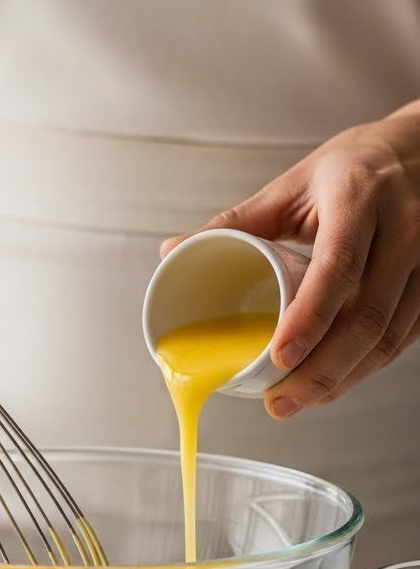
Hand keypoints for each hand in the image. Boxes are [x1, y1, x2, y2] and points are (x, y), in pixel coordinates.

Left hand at [160, 108, 419, 415]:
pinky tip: (336, 382)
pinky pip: (405, 339)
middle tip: (280, 402)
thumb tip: (171, 251)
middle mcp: (404, 227)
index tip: (278, 357)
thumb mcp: (295, 183)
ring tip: (298, 400)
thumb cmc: (354, 166)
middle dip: (323, 371)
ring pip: (391, 337)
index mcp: (359, 196)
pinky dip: (368, 367)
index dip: (310, 319)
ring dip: (345, 379)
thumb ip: (238, 220)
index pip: (338, 268)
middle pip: (369, 316)